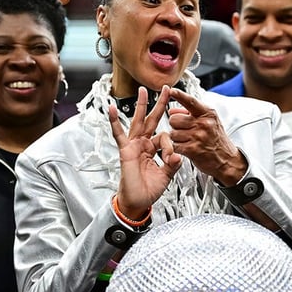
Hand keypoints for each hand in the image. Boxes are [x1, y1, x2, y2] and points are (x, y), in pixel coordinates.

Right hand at [109, 85, 182, 217]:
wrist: (138, 202)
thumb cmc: (149, 190)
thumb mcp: (166, 176)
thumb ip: (172, 164)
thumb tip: (179, 156)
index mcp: (154, 149)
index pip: (166, 137)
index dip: (171, 145)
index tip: (173, 158)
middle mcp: (144, 144)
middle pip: (153, 120)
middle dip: (160, 104)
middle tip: (166, 89)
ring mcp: (134, 145)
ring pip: (138, 121)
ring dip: (141, 105)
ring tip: (143, 91)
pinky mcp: (125, 150)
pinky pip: (119, 134)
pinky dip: (115, 121)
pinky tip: (112, 109)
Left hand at [166, 87, 246, 184]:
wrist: (227, 160)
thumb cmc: (216, 140)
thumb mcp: (208, 121)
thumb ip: (189, 114)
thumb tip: (172, 110)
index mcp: (208, 114)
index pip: (190, 101)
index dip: (179, 95)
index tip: (170, 90)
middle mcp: (204, 124)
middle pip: (174, 119)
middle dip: (175, 125)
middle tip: (184, 130)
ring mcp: (198, 137)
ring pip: (172, 133)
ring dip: (176, 138)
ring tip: (186, 140)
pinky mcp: (193, 150)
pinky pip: (175, 145)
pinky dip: (177, 147)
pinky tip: (185, 147)